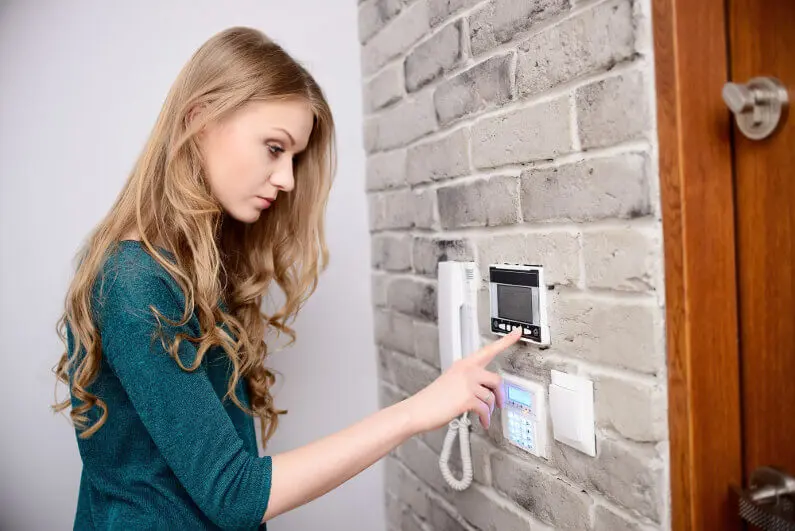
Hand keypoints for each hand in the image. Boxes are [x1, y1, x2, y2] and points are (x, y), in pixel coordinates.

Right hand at [403, 328, 521, 433]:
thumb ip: (469, 381)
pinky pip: (485, 410)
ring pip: (491, 398)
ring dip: (489, 410)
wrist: (419, 409)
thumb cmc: (433, 399)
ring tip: (482, 415)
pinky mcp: (467, 398)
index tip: (517, 332)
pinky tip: (482, 422)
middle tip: (498, 404)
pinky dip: (485, 419)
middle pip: (496, 380)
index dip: (506, 340)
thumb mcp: (451, 381)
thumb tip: (486, 392)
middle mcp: (467, 371)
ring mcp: (467, 384)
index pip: (489, 349)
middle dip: (499, 395)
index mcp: (464, 364)